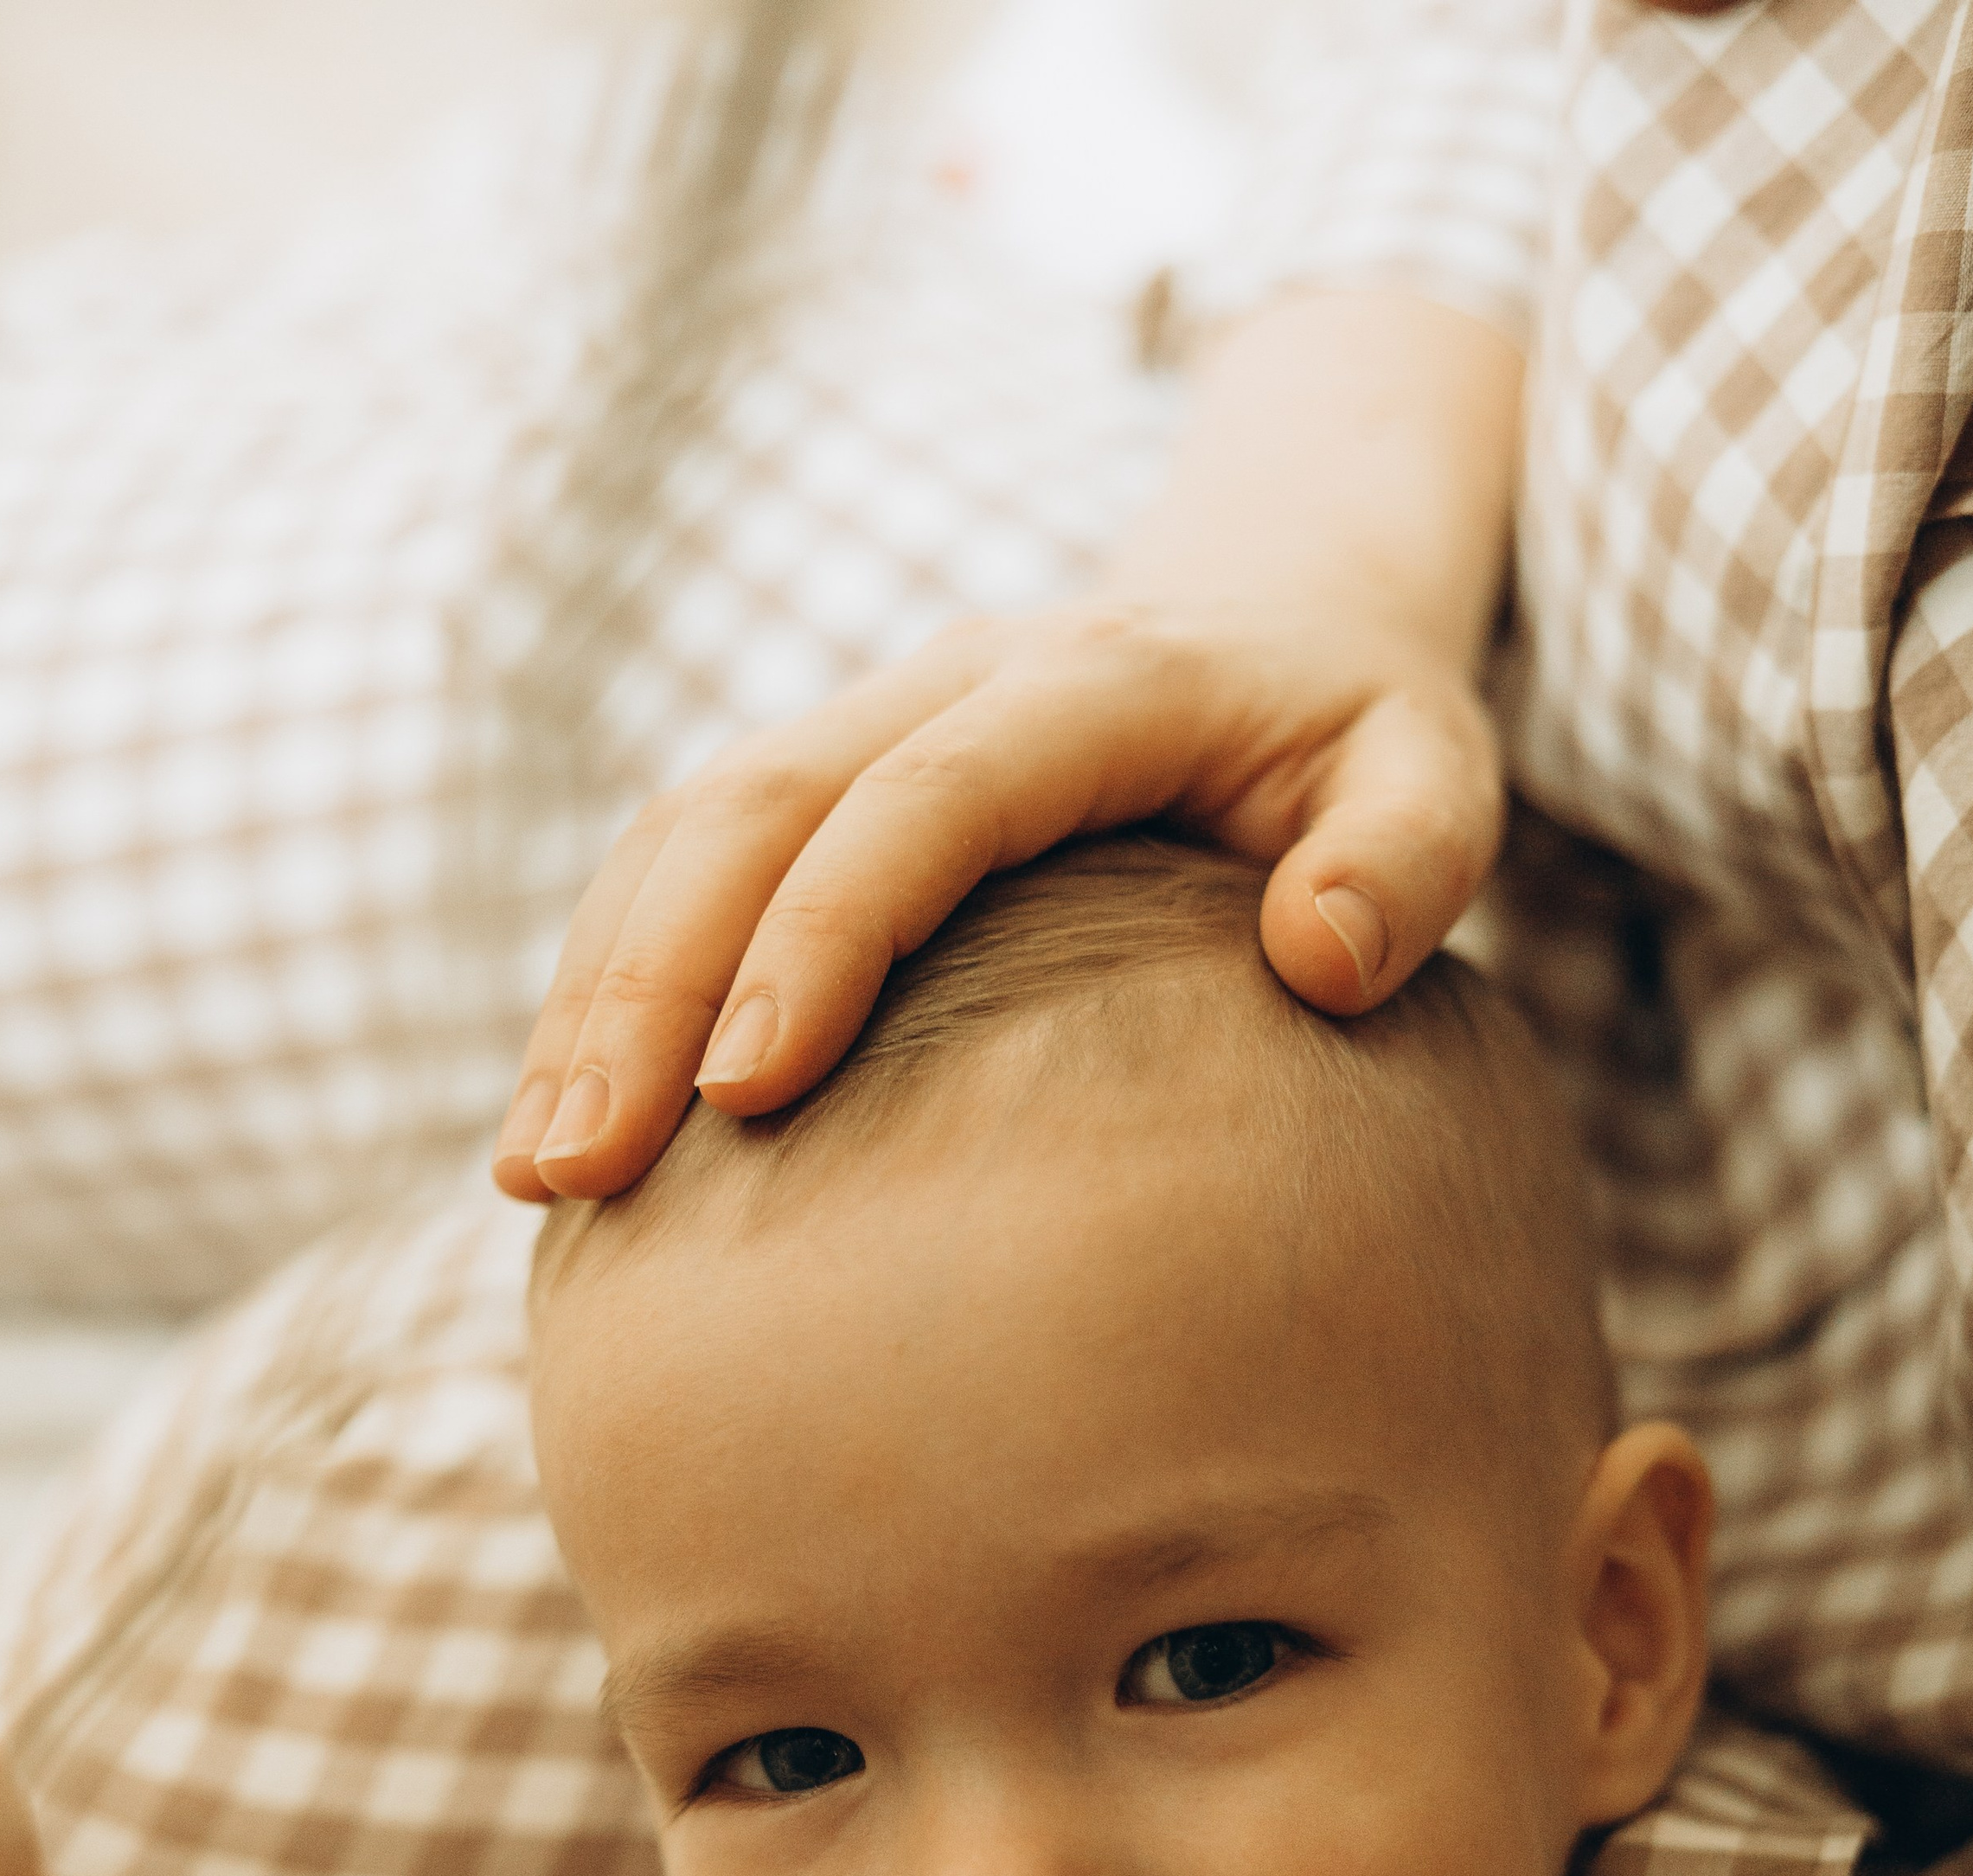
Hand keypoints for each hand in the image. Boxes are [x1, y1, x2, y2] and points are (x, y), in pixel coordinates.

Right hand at [495, 594, 1502, 1201]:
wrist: (1278, 601)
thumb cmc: (1358, 733)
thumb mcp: (1434, 773)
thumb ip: (1407, 857)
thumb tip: (1320, 958)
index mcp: (1094, 682)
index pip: (922, 798)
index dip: (821, 932)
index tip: (749, 1090)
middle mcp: (950, 681)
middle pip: (749, 808)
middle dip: (645, 988)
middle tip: (578, 1172)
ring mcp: (866, 719)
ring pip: (682, 831)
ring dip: (596, 996)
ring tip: (538, 1177)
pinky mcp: (820, 777)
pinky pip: (677, 861)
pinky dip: (608, 982)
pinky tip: (567, 1121)